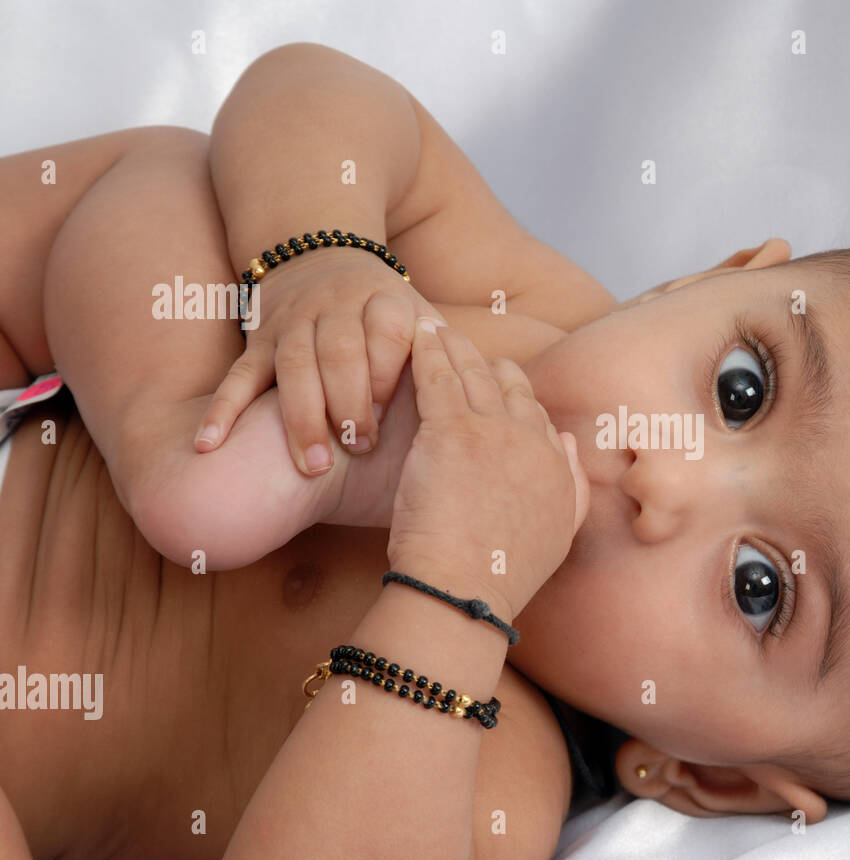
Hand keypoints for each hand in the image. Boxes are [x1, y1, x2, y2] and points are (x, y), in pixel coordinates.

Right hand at [193, 245, 435, 475]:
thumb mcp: (423, 318)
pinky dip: (222, 412)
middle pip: (339, 354)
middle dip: (349, 405)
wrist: (320, 254)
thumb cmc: (387, 313)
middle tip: (360, 450)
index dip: (387, 376)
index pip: (387, 333)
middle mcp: (336, 307)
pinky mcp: (258, 342)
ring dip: (301, 418)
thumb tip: (492, 402)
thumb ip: (448, 355)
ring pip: (293, 368)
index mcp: (385, 301)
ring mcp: (292, 324)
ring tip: (312, 467)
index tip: (392, 416)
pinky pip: (238, 377)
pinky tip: (209, 448)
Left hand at [387, 314, 588, 623]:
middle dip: (484, 361)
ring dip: (453, 346)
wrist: (464, 590)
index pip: (535, 410)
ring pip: (473, 372)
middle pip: (508, 383)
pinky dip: (428, 351)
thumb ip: (572, 483)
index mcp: (555, 464)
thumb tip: (566, 441)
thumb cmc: (501, 574)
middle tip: (459, 343)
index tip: (492, 380)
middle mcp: (530, 439)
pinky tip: (417, 333)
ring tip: (435, 328)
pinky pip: (438, 376)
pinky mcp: (450, 431)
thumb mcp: (559, 532)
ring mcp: (492, 431)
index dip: (512, 391)